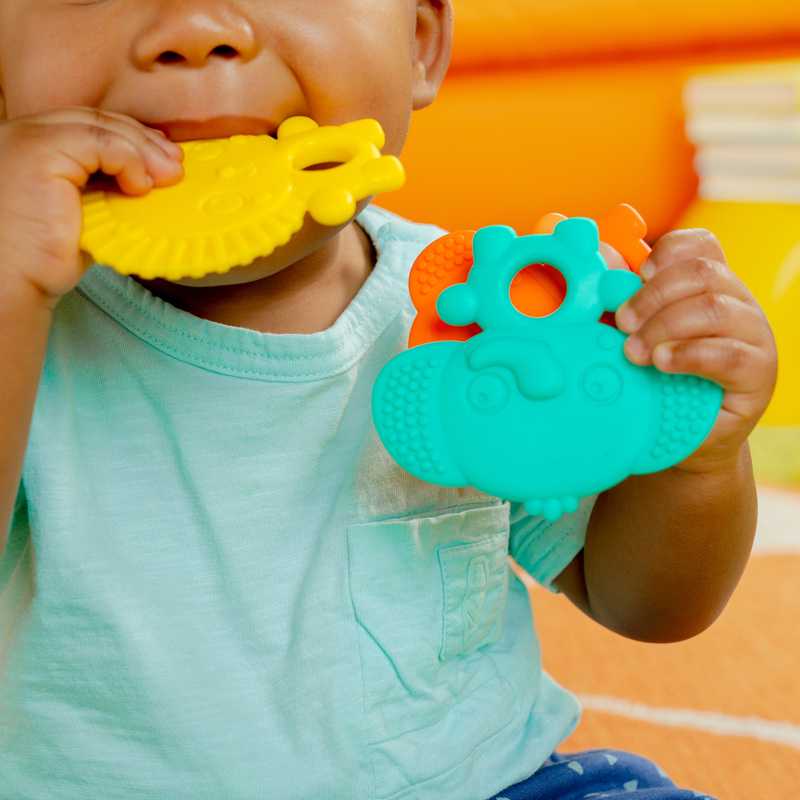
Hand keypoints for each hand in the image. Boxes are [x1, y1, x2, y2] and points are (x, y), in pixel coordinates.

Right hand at [0, 107, 183, 306]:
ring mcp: (28, 137)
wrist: (13, 279)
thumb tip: (148, 186)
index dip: (128, 136)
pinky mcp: (39, 150)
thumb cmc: (40, 258)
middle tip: (174, 164)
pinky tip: (140, 186)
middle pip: (96, 119)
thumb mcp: (83, 215)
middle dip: (142, 140)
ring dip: (144, 151)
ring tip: (169, 176)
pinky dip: (130, 160)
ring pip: (102, 126)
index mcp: (30, 145)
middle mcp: (23, 132)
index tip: (161, 156)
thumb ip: (105, 192)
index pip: (87, 125)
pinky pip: (101, 142)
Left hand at [615, 228, 776, 472]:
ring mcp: (752, 336)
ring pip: (716, 308)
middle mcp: (736, 303)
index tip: (637, 274)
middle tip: (621, 323)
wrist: (682, 438)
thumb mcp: (633, 337)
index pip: (699, 245)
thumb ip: (620, 301)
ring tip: (634, 351)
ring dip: (665, 326)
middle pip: (702, 272)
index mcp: (707, 286)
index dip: (667, 252)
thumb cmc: (656, 382)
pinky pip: (729, 354)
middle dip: (653, 295)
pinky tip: (661, 363)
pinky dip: (688, 354)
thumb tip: (598, 260)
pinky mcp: (757, 373)